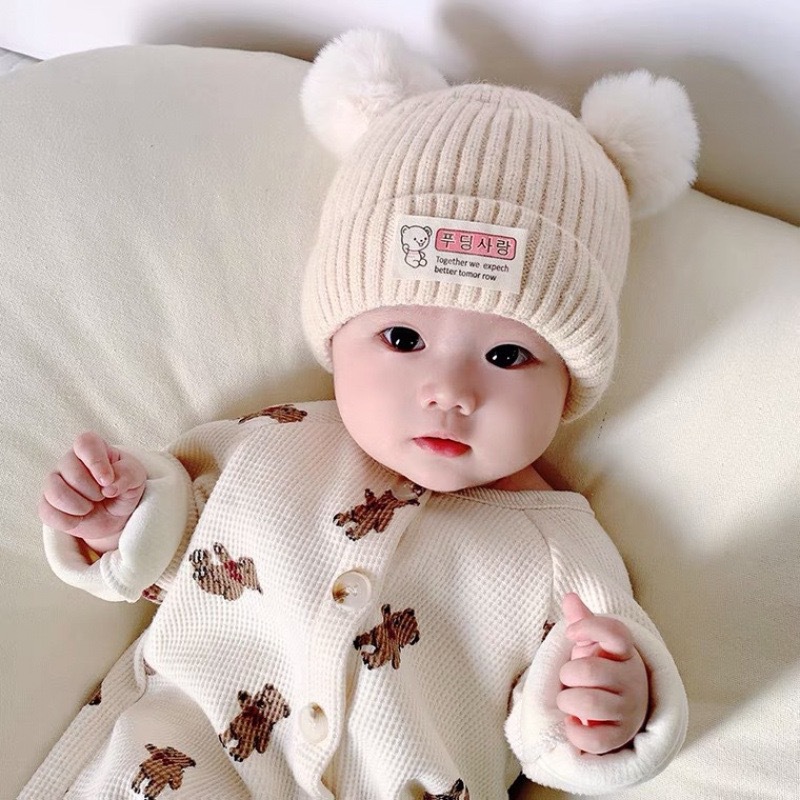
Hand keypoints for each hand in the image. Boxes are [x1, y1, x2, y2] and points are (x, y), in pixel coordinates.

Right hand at [38, 432, 146, 553]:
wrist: (115, 516)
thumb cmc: (124, 488)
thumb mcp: (136, 478)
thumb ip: (128, 474)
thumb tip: (110, 486)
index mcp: (93, 448)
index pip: (86, 443)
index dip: (96, 462)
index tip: (108, 480)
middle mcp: (69, 461)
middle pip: (72, 471)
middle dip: (93, 490)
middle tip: (103, 496)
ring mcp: (54, 481)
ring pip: (55, 491)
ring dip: (79, 506)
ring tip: (91, 507)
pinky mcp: (46, 504)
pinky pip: (47, 512)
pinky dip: (68, 521)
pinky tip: (80, 518)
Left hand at [556, 593, 648, 754]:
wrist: (620, 711)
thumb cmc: (601, 672)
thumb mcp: (592, 645)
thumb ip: (582, 621)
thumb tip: (570, 596)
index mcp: (624, 653)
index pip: (614, 632)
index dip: (589, 628)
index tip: (572, 633)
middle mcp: (632, 680)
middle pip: (589, 670)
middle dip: (567, 674)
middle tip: (568, 679)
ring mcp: (630, 710)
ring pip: (589, 703)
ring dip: (567, 701)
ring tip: (569, 700)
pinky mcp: (622, 738)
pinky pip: (593, 739)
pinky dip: (575, 732)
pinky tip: (574, 723)